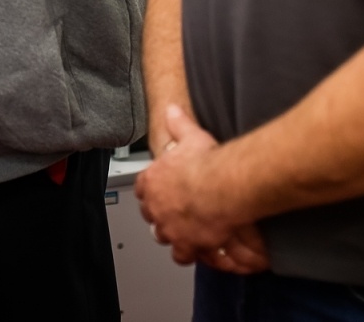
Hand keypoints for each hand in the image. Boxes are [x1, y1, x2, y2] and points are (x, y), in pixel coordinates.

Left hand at [133, 105, 267, 273]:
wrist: (221, 187)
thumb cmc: (207, 163)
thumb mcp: (190, 136)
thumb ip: (178, 124)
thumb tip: (172, 109)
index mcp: (153, 181)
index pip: (142, 188)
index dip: (149, 190)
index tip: (157, 190)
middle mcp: (156, 206)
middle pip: (150, 214)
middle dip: (159, 214)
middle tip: (171, 212)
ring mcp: (169, 227)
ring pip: (162, 236)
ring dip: (171, 234)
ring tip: (181, 233)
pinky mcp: (185, 244)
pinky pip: (181, 255)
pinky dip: (187, 253)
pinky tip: (195, 250)